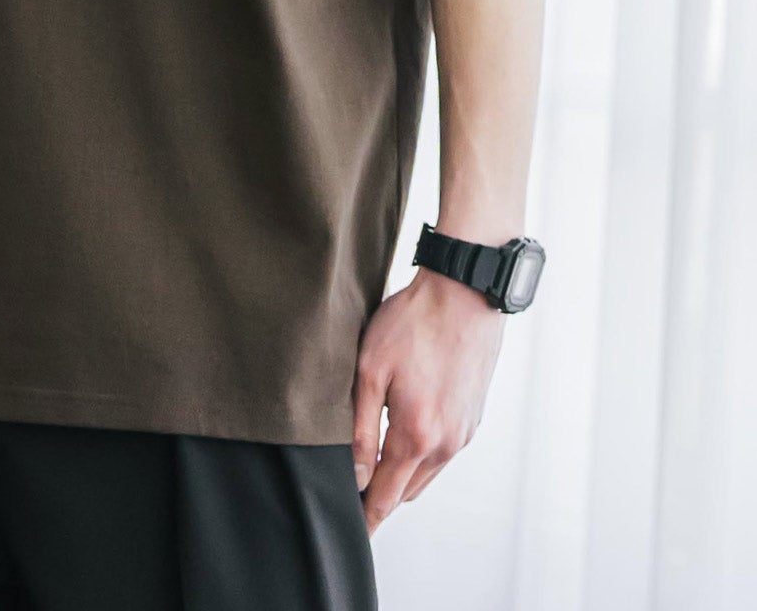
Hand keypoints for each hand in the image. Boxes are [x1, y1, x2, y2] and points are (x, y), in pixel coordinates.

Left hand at [351, 266, 503, 534]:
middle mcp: (446, 443)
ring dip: (403, 474)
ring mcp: (464, 432)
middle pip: (408, 489)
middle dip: (383, 496)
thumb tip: (353, 475)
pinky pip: (444, 451)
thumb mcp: (370, 370)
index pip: (387, 495)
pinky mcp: (473, 417)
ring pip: (428, 472)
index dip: (368, 516)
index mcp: (417, 436)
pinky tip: (405, 434)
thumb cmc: (412, 324)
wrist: (463, 295)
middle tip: (355, 492)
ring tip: (375, 465)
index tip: (353, 531)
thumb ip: (360, 428)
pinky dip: (422, 455)